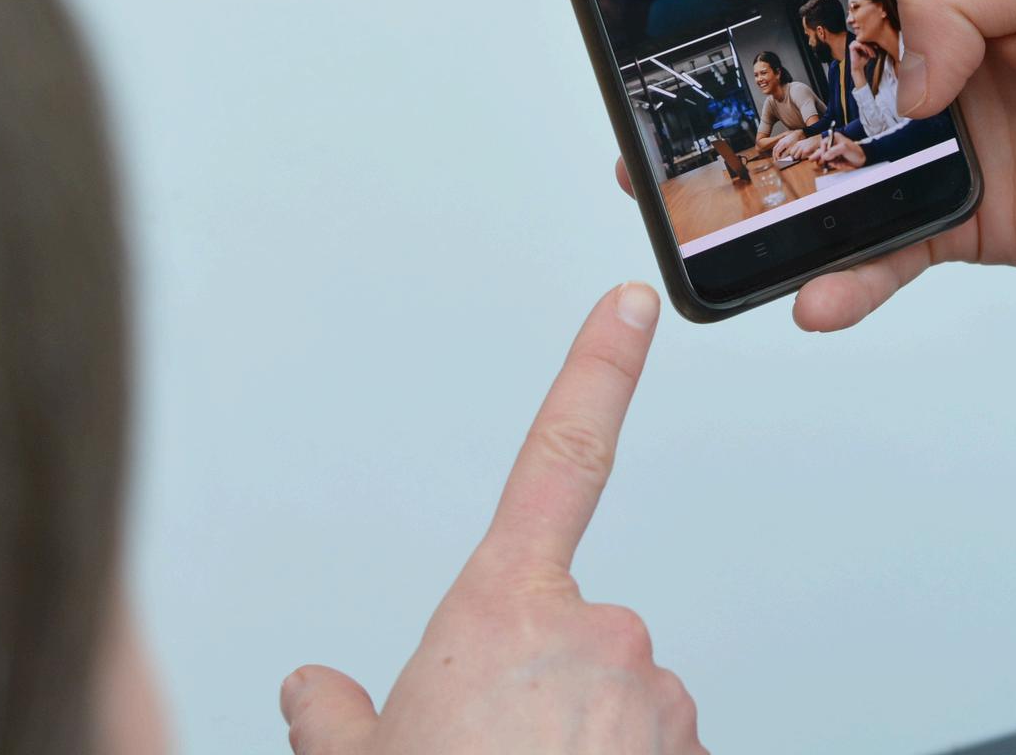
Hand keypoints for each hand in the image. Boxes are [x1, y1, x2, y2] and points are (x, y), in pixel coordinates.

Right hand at [280, 284, 702, 753]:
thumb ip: (337, 718)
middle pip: (569, 638)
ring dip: (582, 749)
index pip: (557, 455)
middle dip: (535, 694)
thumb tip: (317, 691)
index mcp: (502, 611)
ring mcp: (656, 699)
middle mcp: (596, 633)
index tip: (633, 304)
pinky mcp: (697, 753)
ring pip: (618, 710)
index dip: (599, 367)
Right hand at [616, 0, 1015, 331]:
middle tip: (654, 94)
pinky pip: (875, 250)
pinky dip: (840, 276)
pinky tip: (813, 294)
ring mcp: (925, 133)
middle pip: (790, 50)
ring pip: (815, 155)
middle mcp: (913, 41)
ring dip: (756, 181)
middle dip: (723, 73)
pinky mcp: (950, 216)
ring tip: (691, 205)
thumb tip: (899, 74)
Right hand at [817, 134, 864, 170]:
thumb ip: (833, 151)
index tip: (824, 156)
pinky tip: (841, 164)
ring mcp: (835, 152)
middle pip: (822, 150)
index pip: (824, 143)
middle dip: (817, 155)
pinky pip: (832, 163)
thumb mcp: (844, 148)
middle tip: (811, 159)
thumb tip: (825, 156)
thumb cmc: (856, 151)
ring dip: (829, 162)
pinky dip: (835, 165)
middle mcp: (833, 144)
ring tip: (832, 164)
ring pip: (826, 158)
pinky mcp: (837, 159)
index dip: (822, 150)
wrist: (863, 159)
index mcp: (835, 138)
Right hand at [849, 39, 874, 76]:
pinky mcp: (851, 47)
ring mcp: (852, 44)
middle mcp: (854, 42)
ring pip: (863, 43)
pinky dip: (865, 49)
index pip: (866, 40)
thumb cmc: (864, 60)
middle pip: (865, 41)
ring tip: (871, 54)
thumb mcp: (869, 52)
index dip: (872, 43)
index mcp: (857, 42)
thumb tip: (876, 40)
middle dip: (870, 46)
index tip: (876, 47)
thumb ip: (871, 46)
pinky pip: (860, 45)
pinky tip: (867, 53)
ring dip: (868, 48)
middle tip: (874, 53)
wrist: (858, 67)